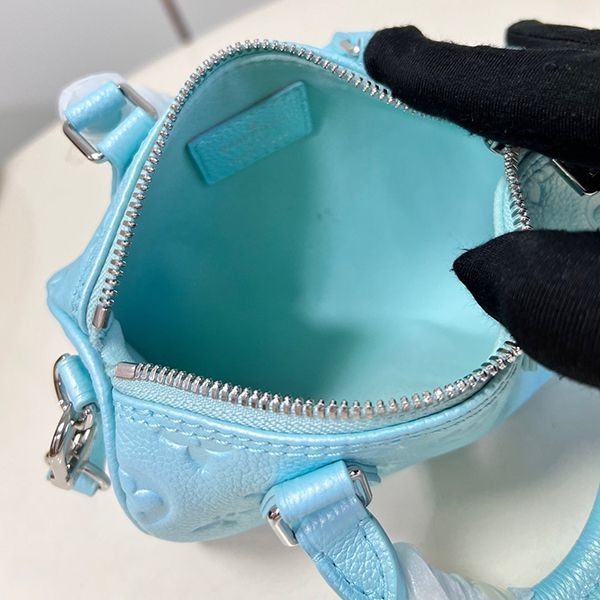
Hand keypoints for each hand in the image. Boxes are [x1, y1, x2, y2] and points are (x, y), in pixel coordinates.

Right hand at [365, 21, 599, 387]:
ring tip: (505, 65)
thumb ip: (528, 290)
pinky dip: (590, 108)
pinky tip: (578, 132)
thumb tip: (478, 264)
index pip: (522, 93)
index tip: (384, 52)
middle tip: (426, 66)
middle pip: (566, 67)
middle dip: (493, 66)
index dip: (443, 74)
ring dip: (549, 72)